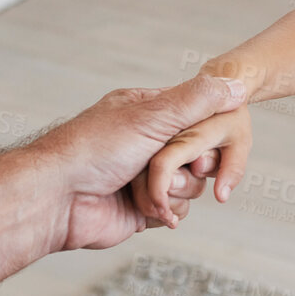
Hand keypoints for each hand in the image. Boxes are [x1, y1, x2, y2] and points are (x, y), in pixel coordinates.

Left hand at [34, 75, 246, 251]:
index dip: (203, 132)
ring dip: (172, 191)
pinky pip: (177, 210)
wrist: (58, 199)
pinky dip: (165, 212)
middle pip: (198, 154)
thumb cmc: (95, 149)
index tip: (197, 143)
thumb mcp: (152, 116)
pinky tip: (144, 211)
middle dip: (185, 167)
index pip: (196, 115)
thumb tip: (237, 83)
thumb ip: (197, 101)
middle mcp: (148, 144)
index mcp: (146, 112)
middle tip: (163, 167)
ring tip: (141, 191)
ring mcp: (146, 177)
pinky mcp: (144, 209)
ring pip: (191, 185)